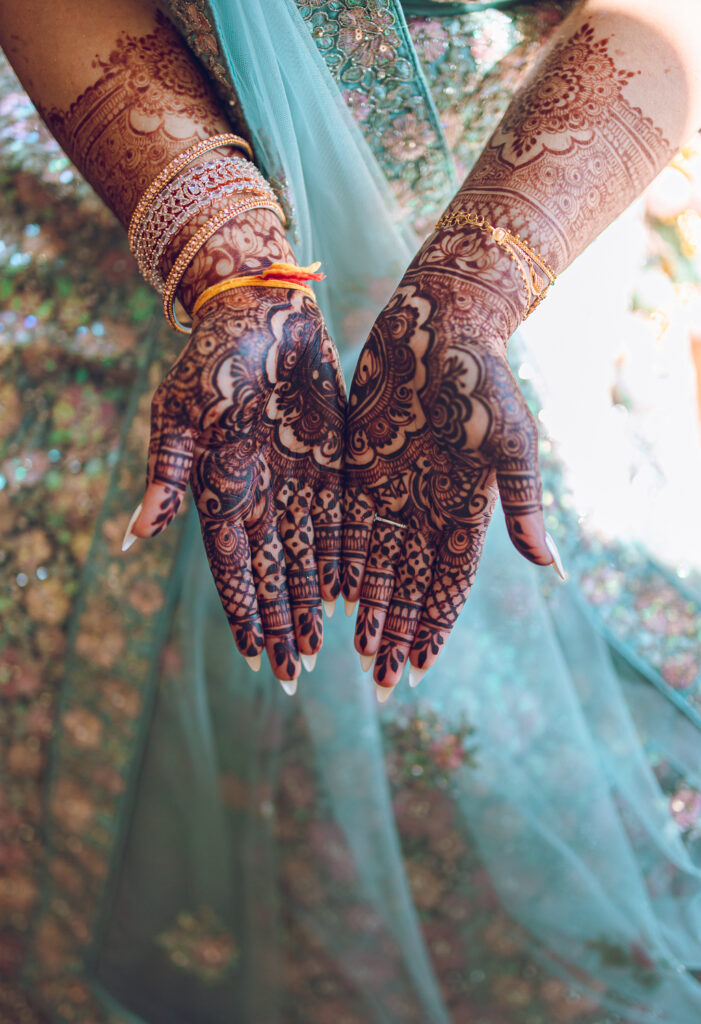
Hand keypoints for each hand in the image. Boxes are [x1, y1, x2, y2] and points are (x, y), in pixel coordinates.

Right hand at [128, 287, 344, 684]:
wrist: (263, 312)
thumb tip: (133, 539)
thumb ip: (166, 476)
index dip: (245, 614)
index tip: (257, 659)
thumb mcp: (181, 413)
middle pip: (272, 575)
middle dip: (282, 623)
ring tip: (321, 648)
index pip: (233, 568)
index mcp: (220, 491)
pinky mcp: (329, 463)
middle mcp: (259, 497)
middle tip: (296, 673)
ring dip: (311, 603)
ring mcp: (296, 483)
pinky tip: (349, 593)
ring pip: (305, 557)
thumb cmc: (214, 358)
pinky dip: (341, 558)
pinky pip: (337, 522)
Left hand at [342, 227, 555, 694]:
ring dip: (370, 608)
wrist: (440, 324)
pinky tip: (332, 597)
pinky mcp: (361, 468)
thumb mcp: (510, 440)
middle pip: (411, 584)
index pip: (449, 582)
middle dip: (398, 631)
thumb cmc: (482, 379)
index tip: (419, 668)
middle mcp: (428, 507)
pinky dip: (342, 562)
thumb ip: (521, 502)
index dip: (435, 625)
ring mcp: (394, 489)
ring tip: (356, 652)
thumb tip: (547, 566)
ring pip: (378, 563)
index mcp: (466, 507)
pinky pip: (349, 525)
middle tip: (382, 681)